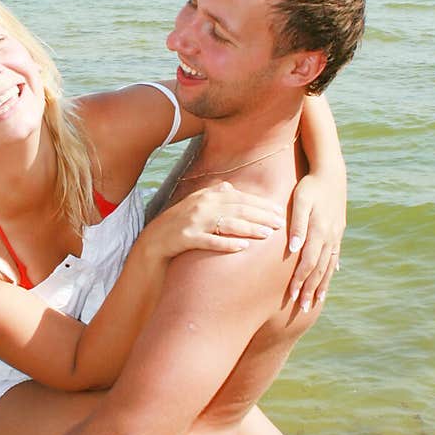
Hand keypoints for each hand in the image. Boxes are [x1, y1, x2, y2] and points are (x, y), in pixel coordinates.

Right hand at [148, 181, 286, 259]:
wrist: (154, 240)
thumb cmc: (179, 222)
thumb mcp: (195, 203)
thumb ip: (213, 194)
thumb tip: (230, 187)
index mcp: (207, 195)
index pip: (240, 198)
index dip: (261, 204)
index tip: (278, 211)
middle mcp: (201, 206)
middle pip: (238, 209)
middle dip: (261, 216)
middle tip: (279, 223)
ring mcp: (194, 222)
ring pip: (228, 224)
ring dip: (249, 229)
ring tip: (266, 234)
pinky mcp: (186, 239)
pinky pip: (211, 241)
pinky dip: (227, 244)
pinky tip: (242, 248)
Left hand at [286, 171, 345, 310]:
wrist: (331, 173)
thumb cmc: (310, 186)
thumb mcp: (300, 201)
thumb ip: (297, 224)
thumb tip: (294, 249)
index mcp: (319, 231)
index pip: (308, 263)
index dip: (299, 281)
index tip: (291, 296)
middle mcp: (330, 237)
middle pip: (319, 270)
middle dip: (310, 290)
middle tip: (302, 308)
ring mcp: (336, 235)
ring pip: (329, 266)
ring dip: (321, 285)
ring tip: (315, 301)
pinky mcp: (338, 232)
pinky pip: (334, 256)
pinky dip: (330, 271)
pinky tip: (328, 278)